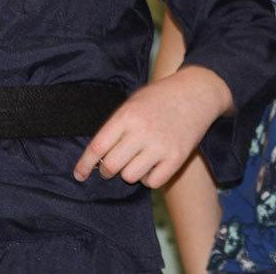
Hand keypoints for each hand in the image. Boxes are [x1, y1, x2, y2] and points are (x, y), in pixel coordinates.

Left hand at [74, 65, 231, 187]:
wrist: (197, 92)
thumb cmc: (160, 97)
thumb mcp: (133, 102)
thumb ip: (116, 126)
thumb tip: (98, 155)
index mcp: (127, 115)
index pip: (98, 146)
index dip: (84, 164)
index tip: (78, 174)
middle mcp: (142, 131)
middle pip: (111, 165)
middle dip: (106, 170)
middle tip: (110, 166)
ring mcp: (160, 146)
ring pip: (130, 176)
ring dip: (129, 173)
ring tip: (135, 161)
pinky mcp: (177, 158)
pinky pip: (152, 182)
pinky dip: (148, 178)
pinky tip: (151, 166)